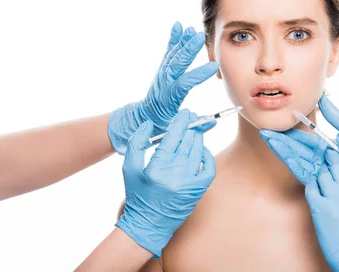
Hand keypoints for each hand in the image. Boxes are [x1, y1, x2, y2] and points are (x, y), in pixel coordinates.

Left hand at [108, 21, 217, 153]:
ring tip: (193, 30)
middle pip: (177, 64)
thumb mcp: (178, 127)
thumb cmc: (163, 123)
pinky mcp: (164, 68)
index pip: (184, 83)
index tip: (214, 66)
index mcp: (169, 97)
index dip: (198, 75)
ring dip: (183, 42)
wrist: (144, 116)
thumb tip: (213, 122)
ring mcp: (163, 73)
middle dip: (188, 50)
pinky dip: (174, 38)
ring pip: (173, 55)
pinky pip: (169, 51)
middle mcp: (164, 82)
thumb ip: (195, 125)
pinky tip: (179, 26)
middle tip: (199, 37)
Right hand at [115, 109, 215, 256]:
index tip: (185, 113)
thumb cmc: (137, 195)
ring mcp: (188, 183)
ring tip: (195, 130)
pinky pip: (208, 168)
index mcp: (157, 167)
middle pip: (188, 141)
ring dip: (198, 138)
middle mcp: (175, 174)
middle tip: (193, 118)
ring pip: (198, 151)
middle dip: (192, 127)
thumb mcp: (130, 169)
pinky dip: (207, 156)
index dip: (181, 122)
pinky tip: (202, 150)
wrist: (148, 225)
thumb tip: (148, 123)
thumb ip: (137, 143)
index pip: (172, 137)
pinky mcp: (198, 190)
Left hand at [306, 134, 338, 271]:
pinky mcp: (319, 209)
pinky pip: (311, 188)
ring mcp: (333, 198)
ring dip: (323, 174)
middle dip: (331, 157)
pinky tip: (318, 191)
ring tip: (327, 181)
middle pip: (335, 162)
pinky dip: (313, 187)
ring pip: (322, 173)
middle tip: (328, 156)